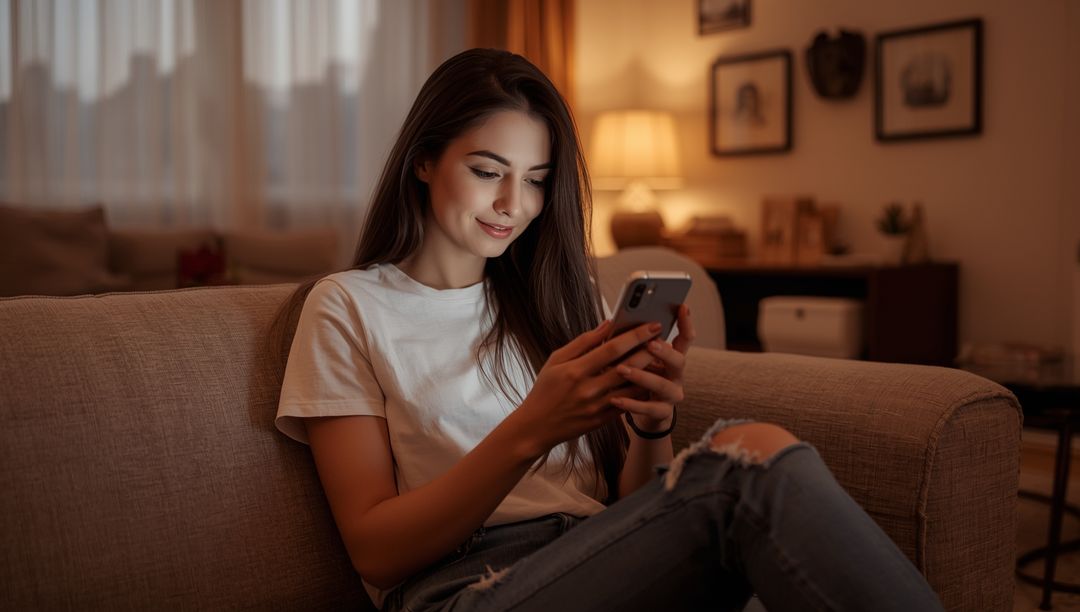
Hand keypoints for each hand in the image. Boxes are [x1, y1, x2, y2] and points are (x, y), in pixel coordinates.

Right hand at [509, 319, 663, 455]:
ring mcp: (597, 406)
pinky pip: (629, 403)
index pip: (612, 349)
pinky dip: (641, 390)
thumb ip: (582, 342)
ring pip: (633, 387)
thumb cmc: (545, 389)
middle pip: (628, 367)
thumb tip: (607, 324)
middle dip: (650, 350)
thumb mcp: (556, 360)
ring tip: (662, 358)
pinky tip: (651, 379)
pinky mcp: (603, 419)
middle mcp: (589, 389)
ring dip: (650, 371)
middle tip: (664, 338)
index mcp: (575, 371)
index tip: (652, 325)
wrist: (537, 427)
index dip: (635, 335)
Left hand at [611, 304, 695, 431]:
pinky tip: (615, 398)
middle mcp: (676, 375)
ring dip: (643, 376)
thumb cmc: (636, 379)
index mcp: (671, 358)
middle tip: (650, 343)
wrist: (644, 414)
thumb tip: (613, 322)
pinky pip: (649, 408)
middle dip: (665, 352)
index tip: (683, 307)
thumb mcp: (635, 359)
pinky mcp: (662, 413)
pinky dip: (631, 403)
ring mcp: (672, 395)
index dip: (686, 323)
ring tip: (621, 369)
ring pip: (663, 385)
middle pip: (679, 361)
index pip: (685, 338)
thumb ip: (631, 344)